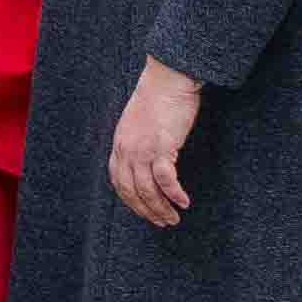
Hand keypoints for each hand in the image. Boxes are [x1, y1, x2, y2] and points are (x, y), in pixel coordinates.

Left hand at [108, 58, 201, 227]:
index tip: (143, 212)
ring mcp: (142, 149)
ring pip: (147, 190)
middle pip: (131, 191)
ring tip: (174, 219)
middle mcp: (126, 150)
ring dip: (161, 208)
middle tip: (162, 223)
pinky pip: (165, 179)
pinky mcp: (161, 147)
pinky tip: (184, 202)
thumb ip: (137, 143)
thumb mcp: (138, 124)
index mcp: (119, 145)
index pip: (118, 182)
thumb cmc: (158, 99)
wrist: (167, 79)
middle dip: (146, 211)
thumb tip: (147, 159)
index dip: (130, 201)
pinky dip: (173, 194)